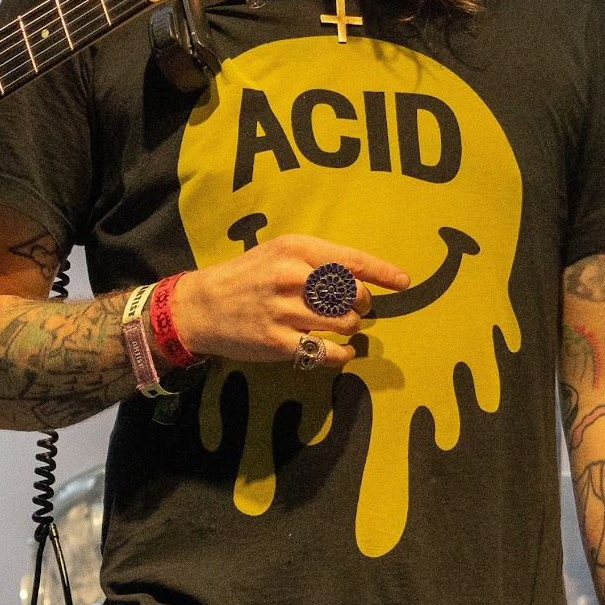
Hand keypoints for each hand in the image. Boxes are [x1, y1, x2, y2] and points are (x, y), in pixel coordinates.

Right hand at [174, 234, 409, 370]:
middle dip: (361, 304)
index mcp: (295, 249)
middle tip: (352, 308)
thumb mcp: (278, 253)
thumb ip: (316, 261)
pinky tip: (340, 351)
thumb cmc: (246, 277)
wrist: (201, 306)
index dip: (383, 272)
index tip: (404, 282)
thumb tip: (361, 277)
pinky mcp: (278, 342)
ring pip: (344, 323)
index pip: (352, 261)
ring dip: (349, 328)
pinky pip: (327, 352)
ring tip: (337, 326)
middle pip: (354, 294)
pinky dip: (341, 354)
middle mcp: (292, 277)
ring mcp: (285, 311)